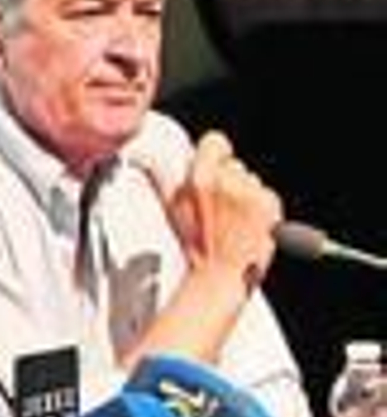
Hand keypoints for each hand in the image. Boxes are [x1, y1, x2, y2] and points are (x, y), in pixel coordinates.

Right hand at [147, 130, 280, 290]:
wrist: (222, 274)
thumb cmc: (197, 247)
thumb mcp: (172, 208)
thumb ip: (164, 177)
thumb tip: (145, 156)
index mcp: (200, 180)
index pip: (216, 141)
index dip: (213, 154)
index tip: (210, 168)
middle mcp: (228, 184)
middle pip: (234, 164)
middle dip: (227, 180)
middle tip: (217, 206)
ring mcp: (252, 194)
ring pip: (251, 179)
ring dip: (244, 194)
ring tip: (232, 218)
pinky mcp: (271, 204)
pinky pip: (266, 194)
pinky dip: (261, 207)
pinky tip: (248, 223)